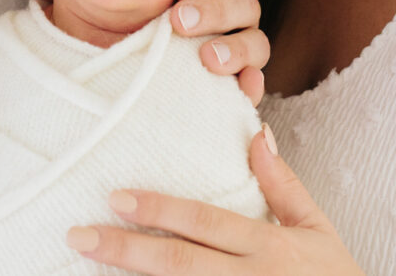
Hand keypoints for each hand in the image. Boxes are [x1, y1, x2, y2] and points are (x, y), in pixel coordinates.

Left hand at [14, 0, 270, 103]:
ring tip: (202, 59)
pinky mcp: (234, 86)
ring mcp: (233, 48)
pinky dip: (251, 86)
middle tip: (179, 21)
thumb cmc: (106, 27)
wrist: (118, 76)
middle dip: (217, 7)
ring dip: (235, 46)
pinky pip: (256, 83)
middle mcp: (223, 12)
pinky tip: (238, 92)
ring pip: (256, 38)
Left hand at [67, 126, 364, 274]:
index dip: (160, 210)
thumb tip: (256, 133)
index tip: (115, 196)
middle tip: (79, 234)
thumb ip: (284, 185)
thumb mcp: (317, 229)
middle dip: (126, 250)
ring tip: (83, 267)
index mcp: (268, 246)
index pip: (205, 223)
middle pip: (180, 265)